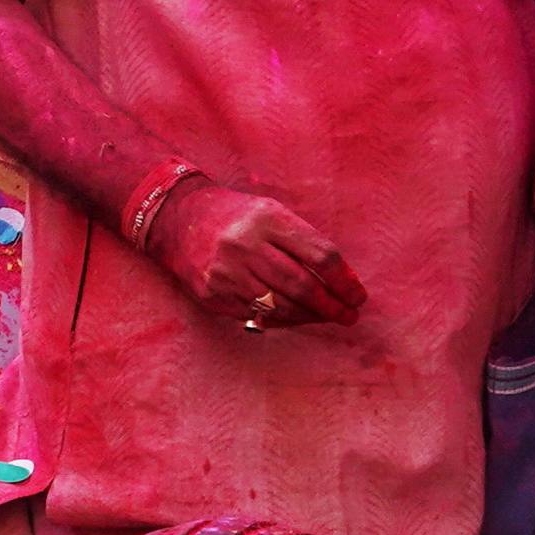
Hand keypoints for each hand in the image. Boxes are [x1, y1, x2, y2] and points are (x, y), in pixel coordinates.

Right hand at [152, 181, 365, 328]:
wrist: (177, 220)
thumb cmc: (237, 217)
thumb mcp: (271, 213)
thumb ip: (304, 242)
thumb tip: (341, 281)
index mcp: (267, 219)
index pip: (320, 255)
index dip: (345, 280)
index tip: (358, 294)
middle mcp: (245, 245)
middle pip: (304, 285)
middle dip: (333, 306)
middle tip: (350, 315)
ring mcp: (226, 272)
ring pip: (282, 306)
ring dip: (311, 317)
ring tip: (327, 318)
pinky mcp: (213, 294)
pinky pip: (257, 315)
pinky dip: (283, 320)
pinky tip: (296, 318)